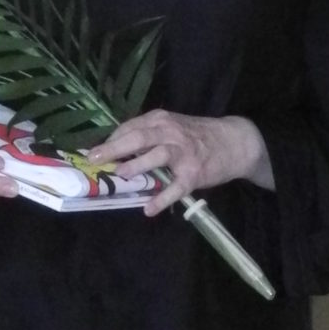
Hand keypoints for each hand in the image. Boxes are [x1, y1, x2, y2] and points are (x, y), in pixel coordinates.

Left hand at [90, 111, 272, 214]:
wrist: (235, 141)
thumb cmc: (197, 135)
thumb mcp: (172, 126)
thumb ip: (148, 134)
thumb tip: (115, 148)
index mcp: (161, 120)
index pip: (130, 127)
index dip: (111, 140)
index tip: (94, 152)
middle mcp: (171, 133)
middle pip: (139, 137)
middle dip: (115, 148)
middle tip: (94, 158)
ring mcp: (184, 153)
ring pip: (158, 155)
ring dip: (138, 164)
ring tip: (121, 175)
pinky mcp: (195, 173)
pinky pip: (176, 187)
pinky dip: (163, 198)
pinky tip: (149, 209)